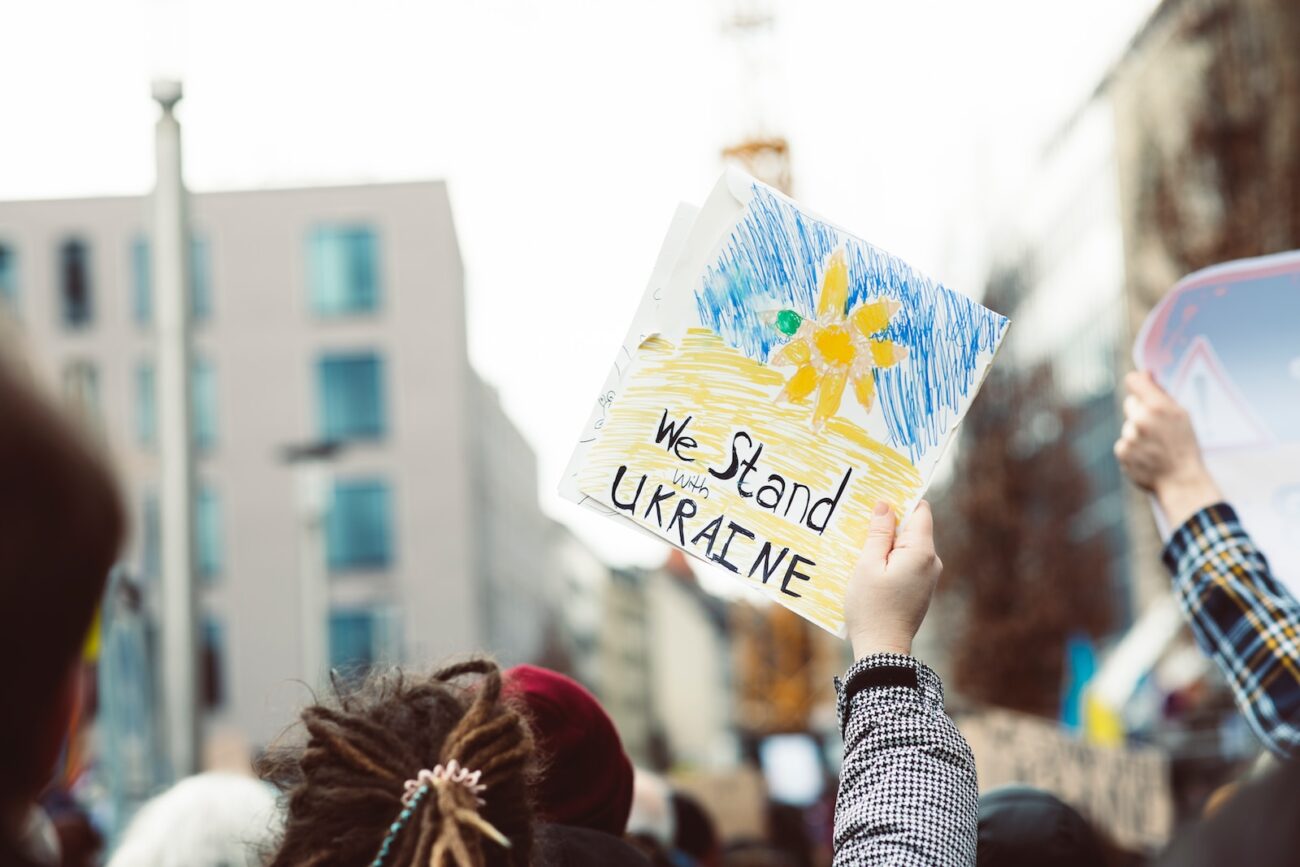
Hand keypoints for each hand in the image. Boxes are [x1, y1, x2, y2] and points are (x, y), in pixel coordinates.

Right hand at [846, 500, 941, 659]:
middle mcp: (932, 561)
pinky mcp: (921, 588)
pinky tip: (869, 565)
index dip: (901, 499)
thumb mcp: (867, 565)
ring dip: (886, 542)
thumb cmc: (871, 607)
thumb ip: (878, 533)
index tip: (880, 493)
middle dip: (889, 522)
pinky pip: (907, 562)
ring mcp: (928, 576)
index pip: (920, 510)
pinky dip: (890, 558)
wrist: (882, 649)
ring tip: (860, 543)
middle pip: (913, 528)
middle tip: (861, 518)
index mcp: (921, 551)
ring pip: (908, 546)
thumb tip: (886, 505)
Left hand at [1114, 370, 1221, 527]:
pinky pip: (1123, 443)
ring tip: (1155, 446)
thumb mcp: (1182, 416)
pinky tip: (1147, 456)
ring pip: (1128, 425)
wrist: (1181, 481)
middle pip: (1130, 403)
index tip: (1142, 385)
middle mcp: (1141, 419)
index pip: (1133, 380)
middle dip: (1141, 411)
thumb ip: (1161, 394)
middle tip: (1157, 427)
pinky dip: (1132, 448)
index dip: (1137, 381)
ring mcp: (1129, 436)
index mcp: (1159, 407)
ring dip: (1137, 433)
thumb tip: (1145, 374)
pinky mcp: (1122, 451)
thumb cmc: (1184, 446)